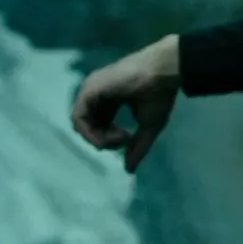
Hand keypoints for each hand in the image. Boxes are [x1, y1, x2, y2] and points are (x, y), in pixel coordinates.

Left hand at [70, 34, 181, 172]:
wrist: (163, 73)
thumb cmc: (159, 94)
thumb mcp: (149, 126)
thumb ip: (137, 147)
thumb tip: (129, 170)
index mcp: (109, 98)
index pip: (99, 123)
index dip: (110, 137)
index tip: (129, 139)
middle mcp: (96, 94)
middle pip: (89, 125)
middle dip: (104, 139)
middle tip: (125, 140)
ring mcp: (90, 91)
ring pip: (81, 124)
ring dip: (99, 138)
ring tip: (121, 137)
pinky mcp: (88, 92)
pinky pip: (79, 119)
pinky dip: (92, 133)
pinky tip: (111, 135)